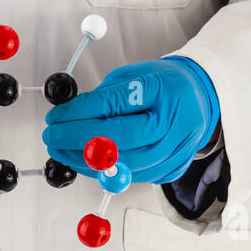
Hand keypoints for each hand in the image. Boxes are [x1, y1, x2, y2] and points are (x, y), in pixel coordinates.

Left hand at [42, 56, 219, 184]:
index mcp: (165, 91)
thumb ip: (106, 95)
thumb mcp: (134, 75)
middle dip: (76, 140)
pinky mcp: (171, 171)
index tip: (55, 116)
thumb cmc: (161, 84)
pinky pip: (130, 176)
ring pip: (123, 165)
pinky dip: (102, 170)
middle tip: (51, 137)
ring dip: (84, 160)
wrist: (199, 99)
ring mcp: (176, 152)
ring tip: (60, 149)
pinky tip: (84, 159)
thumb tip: (69, 115)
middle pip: (119, 140)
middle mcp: (175, 124)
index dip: (80, 113)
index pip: (116, 105)